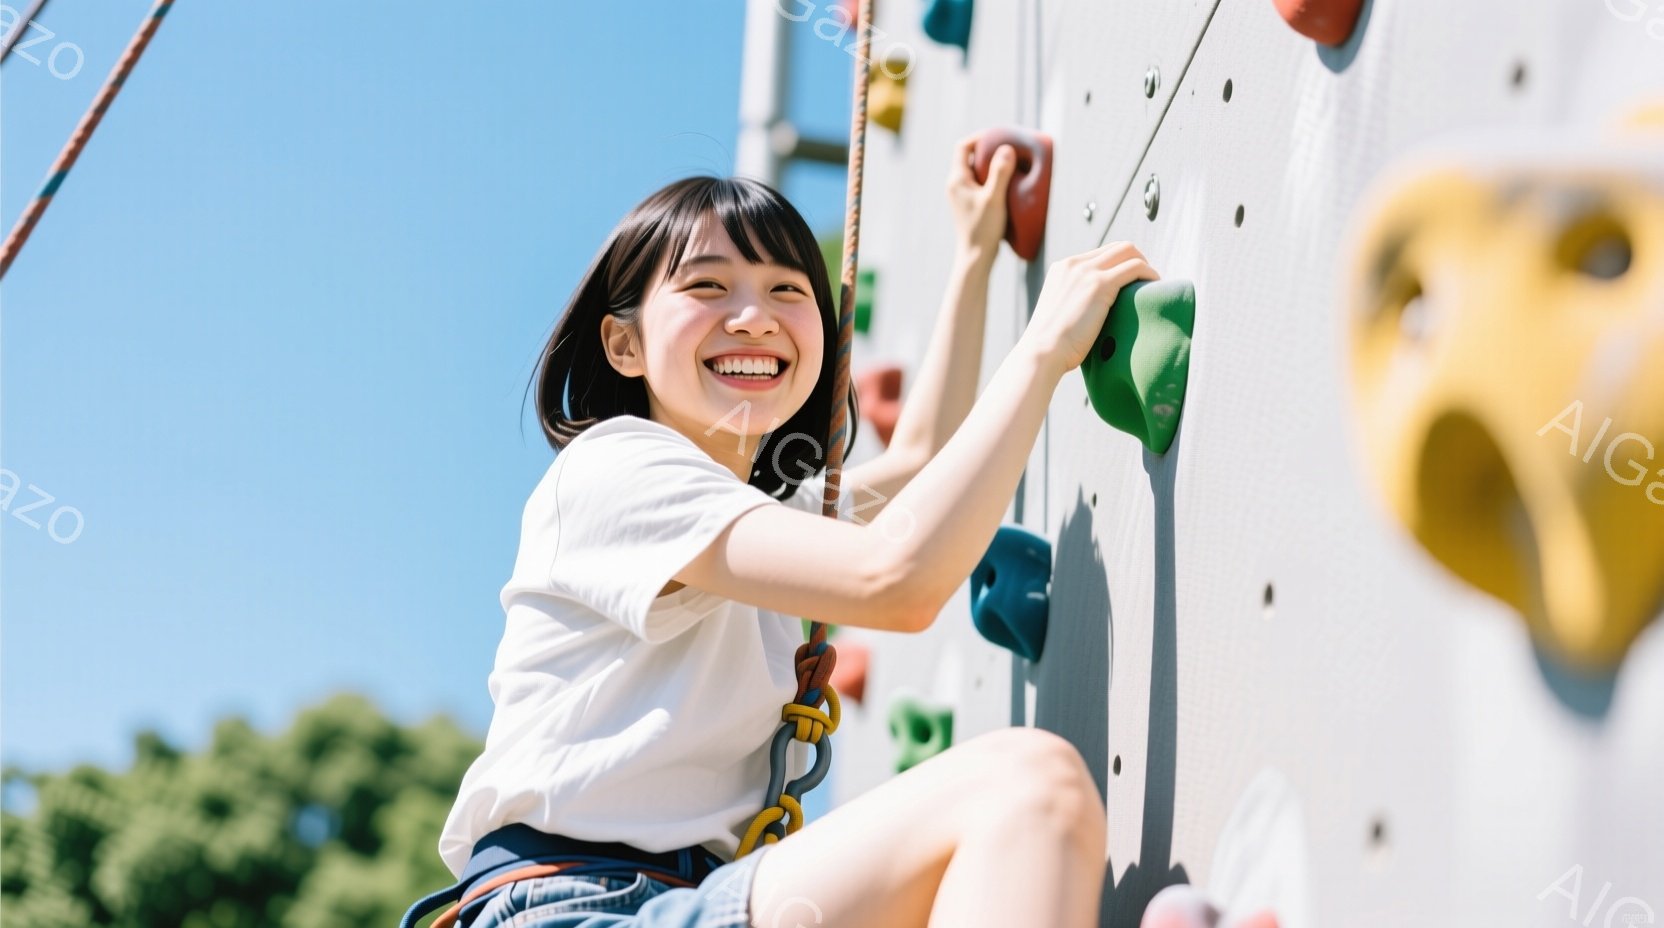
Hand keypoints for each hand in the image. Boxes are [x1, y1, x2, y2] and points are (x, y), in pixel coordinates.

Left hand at [946, 134, 1014, 254]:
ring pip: (974, 171)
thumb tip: (1006, 148)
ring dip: (990, 165)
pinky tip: (1006, 184)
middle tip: (1007, 148)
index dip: (979, 137)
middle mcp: (955, 185)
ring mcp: (960, 196)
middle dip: (987, 149)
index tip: (998, 136)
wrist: (976, 257)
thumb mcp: (994, 198)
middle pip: (968, 157)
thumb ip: (1000, 173)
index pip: (963, 146)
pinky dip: (990, 178)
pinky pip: (978, 183)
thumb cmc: (983, 229)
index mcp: (957, 179)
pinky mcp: (968, 205)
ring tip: (1009, 164)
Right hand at [1019, 242, 1159, 374]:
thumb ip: (1075, 302)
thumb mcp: (1060, 313)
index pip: (1100, 253)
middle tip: (1146, 282)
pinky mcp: (1100, 285)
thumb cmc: (1051, 346)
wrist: (1042, 352)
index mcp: (1062, 268)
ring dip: (1145, 265)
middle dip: (1137, 260)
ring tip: (1153, 285)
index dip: (1120, 264)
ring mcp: (1086, 272)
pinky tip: (1155, 288)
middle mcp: (1073, 264)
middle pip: (1117, 247)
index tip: (1131, 281)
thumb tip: (1092, 314)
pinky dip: (1149, 274)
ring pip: (1128, 251)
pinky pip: (1135, 267)